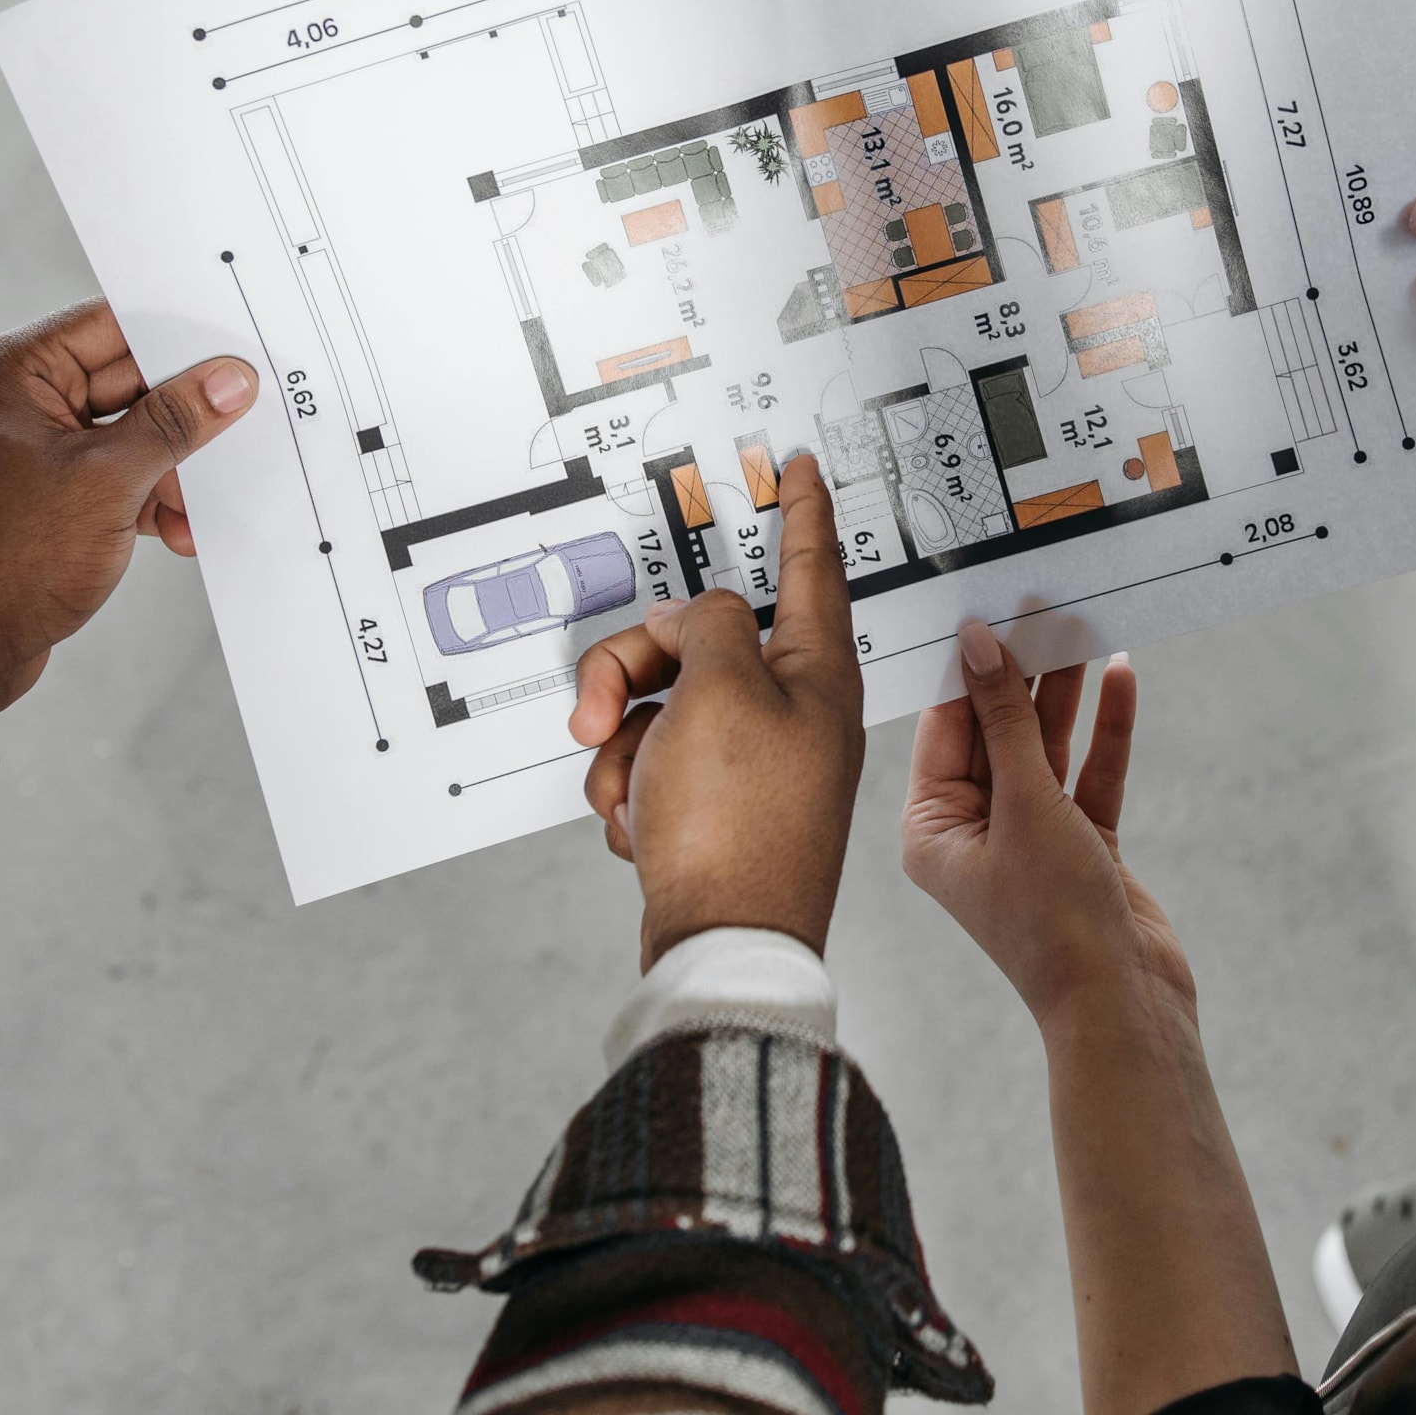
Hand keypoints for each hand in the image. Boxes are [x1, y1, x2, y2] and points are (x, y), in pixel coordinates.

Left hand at [0, 300, 256, 721]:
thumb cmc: (2, 560)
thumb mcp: (106, 481)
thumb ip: (173, 423)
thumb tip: (227, 379)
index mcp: (8, 370)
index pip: (111, 325)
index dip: (178, 339)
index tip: (236, 355)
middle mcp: (11, 399)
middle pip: (125, 383)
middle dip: (181, 422)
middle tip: (235, 437)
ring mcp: (25, 450)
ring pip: (123, 436)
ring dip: (168, 472)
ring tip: (194, 514)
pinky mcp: (39, 496)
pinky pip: (107, 477)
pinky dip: (143, 500)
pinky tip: (175, 533)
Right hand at [567, 450, 864, 967]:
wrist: (719, 946)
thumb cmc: (737, 826)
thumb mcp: (719, 689)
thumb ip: (707, 624)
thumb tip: (692, 620)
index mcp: (816, 674)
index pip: (812, 566)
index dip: (803, 511)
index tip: (803, 468)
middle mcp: (793, 713)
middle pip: (699, 641)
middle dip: (633, 669)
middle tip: (599, 711)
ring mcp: (754, 763)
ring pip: (661, 705)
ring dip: (625, 744)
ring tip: (633, 795)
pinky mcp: (717, 807)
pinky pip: (653, 764)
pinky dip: (632, 790)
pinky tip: (642, 828)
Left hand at [908, 627, 1294, 1414]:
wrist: (1122, 1006)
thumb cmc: (1056, 923)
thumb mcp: (1027, 803)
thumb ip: (1007, 719)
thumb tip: (981, 642)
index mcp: (932, 828)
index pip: (945, 727)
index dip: (968, 666)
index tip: (985, 604)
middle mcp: (974, 832)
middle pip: (996, 730)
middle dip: (1020, 670)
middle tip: (1039, 600)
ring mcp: (1030, 841)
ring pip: (1045, 747)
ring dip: (1065, 691)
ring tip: (1080, 622)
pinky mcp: (1082, 851)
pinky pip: (1089, 775)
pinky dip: (1105, 731)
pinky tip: (1118, 677)